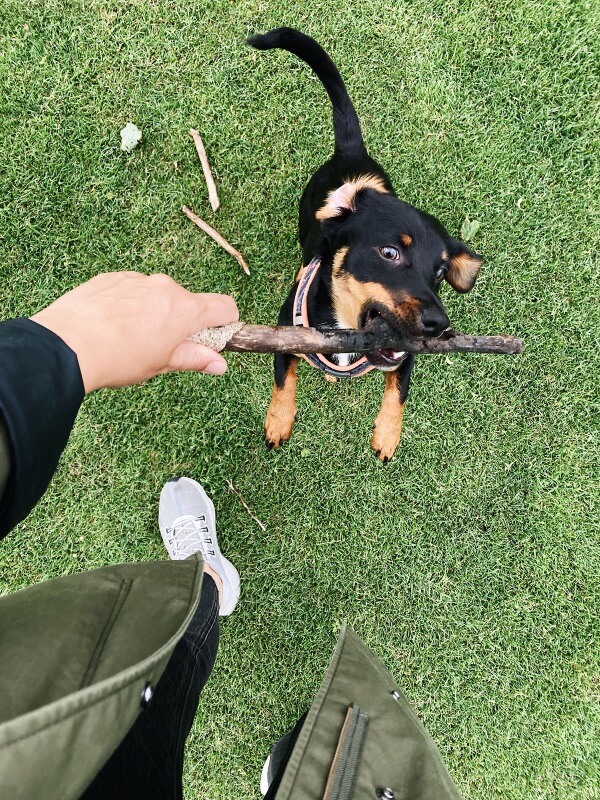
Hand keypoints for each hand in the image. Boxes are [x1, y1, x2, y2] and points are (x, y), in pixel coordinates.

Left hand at [31, 272, 238, 392]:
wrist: (68, 345)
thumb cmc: (119, 358)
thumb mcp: (162, 364)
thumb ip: (195, 359)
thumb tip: (219, 364)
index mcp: (185, 310)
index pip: (225, 306)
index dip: (226, 322)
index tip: (214, 337)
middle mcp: (165, 287)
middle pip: (188, 302)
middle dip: (182, 322)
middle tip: (162, 347)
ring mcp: (137, 279)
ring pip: (156, 295)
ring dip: (153, 312)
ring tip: (130, 339)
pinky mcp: (112, 278)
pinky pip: (130, 289)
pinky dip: (128, 305)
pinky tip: (111, 326)